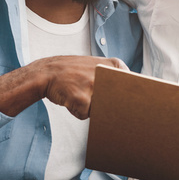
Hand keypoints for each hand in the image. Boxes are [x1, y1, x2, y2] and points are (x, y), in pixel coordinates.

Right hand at [0, 56, 127, 118]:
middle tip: (92, 95)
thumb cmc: (73, 72)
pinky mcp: (82, 100)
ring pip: (99, 109)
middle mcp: (105, 74)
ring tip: (79, 93)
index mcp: (113, 65)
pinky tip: (70, 98)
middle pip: (115, 101)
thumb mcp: (97, 66)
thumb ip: (112, 78)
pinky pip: (84, 114)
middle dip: (107, 104)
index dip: (125, 97)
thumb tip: (129, 100)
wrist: (46, 73)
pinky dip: (77, 111)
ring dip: (89, 107)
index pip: (131, 86)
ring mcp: (94, 86)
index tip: (125, 100)